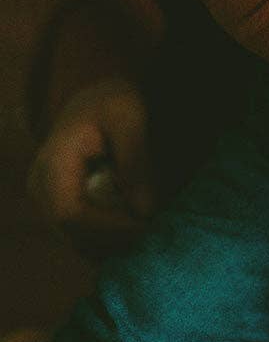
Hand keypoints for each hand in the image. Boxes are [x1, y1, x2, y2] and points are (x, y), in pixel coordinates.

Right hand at [27, 76, 155, 254]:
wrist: (94, 98)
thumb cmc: (113, 103)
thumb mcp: (129, 120)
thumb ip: (135, 162)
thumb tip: (145, 211)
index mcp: (52, 164)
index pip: (70, 212)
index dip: (107, 227)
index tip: (145, 226)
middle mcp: (41, 187)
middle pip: (72, 232)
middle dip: (114, 239)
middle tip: (154, 233)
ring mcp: (47, 199)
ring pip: (76, 239)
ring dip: (113, 243)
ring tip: (149, 232)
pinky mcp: (60, 205)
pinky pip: (81, 234)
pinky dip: (108, 238)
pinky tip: (136, 231)